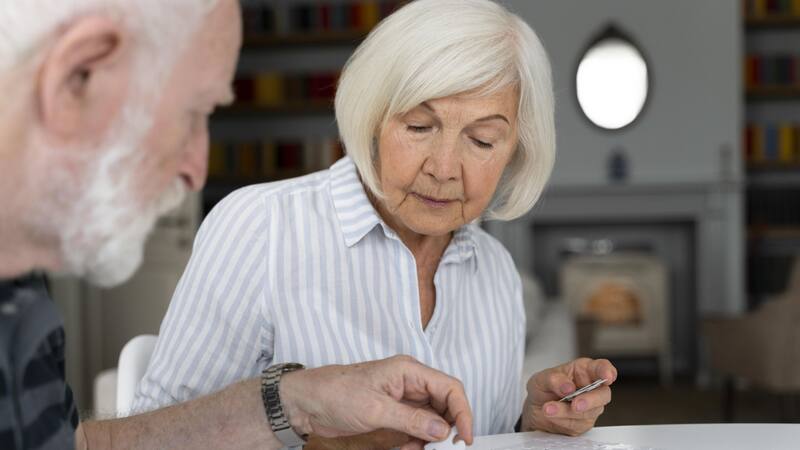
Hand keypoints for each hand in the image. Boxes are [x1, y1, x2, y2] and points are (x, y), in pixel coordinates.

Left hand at [279, 355, 472, 449]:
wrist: (306, 402)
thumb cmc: (334, 392)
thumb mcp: (375, 409)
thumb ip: (412, 419)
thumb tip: (442, 429)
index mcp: (409, 371)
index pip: (449, 387)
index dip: (463, 411)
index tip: (464, 437)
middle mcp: (409, 382)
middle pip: (445, 403)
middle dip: (449, 427)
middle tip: (445, 448)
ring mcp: (402, 398)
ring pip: (433, 419)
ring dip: (432, 438)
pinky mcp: (393, 413)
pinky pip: (417, 428)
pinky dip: (418, 441)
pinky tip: (410, 449)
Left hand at [522, 358, 616, 435]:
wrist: (534, 411)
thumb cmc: (543, 390)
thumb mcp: (541, 379)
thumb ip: (553, 379)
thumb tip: (568, 386)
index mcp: (583, 371)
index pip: (601, 367)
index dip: (607, 371)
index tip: (607, 376)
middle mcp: (591, 389)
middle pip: (603, 394)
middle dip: (590, 400)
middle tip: (575, 404)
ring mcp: (589, 408)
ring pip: (589, 412)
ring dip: (567, 412)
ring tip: (548, 409)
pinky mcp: (583, 423)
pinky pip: (577, 424)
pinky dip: (562, 420)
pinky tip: (551, 415)